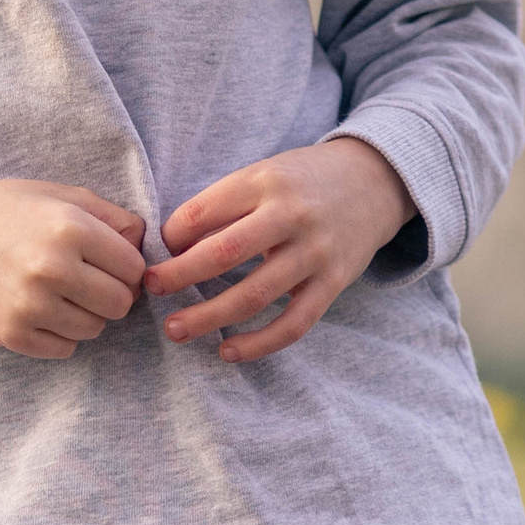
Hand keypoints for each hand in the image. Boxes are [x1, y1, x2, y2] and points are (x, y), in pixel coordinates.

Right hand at [0, 174, 146, 360]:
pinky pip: (65, 348)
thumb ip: (114, 218)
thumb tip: (147, 247)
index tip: (107, 261)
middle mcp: (51, 269)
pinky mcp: (11, 334)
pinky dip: (61, 333)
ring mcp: (29, 305)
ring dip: (87, 314)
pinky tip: (43, 309)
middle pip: (120, 304)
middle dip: (111, 293)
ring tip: (62, 292)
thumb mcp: (65, 196)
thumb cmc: (11, 210)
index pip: (134, 268)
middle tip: (88, 280)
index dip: (126, 265)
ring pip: (95, 329)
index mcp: (70, 229)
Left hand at [144, 136, 415, 364]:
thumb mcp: (263, 173)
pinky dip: (259, 343)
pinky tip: (227, 351)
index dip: (172, 236)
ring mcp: (315, 252)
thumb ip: (224, 204)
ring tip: (176, 329)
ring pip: (254, 295)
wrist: (374, 180)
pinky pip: (293, 324)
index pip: (203, 212)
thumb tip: (172, 245)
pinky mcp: (333, 283)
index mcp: (264, 182)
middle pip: (223, 254)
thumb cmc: (302, 180)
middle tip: (150, 290)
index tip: (159, 251)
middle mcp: (291, 215)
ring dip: (209, 317)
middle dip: (179, 276)